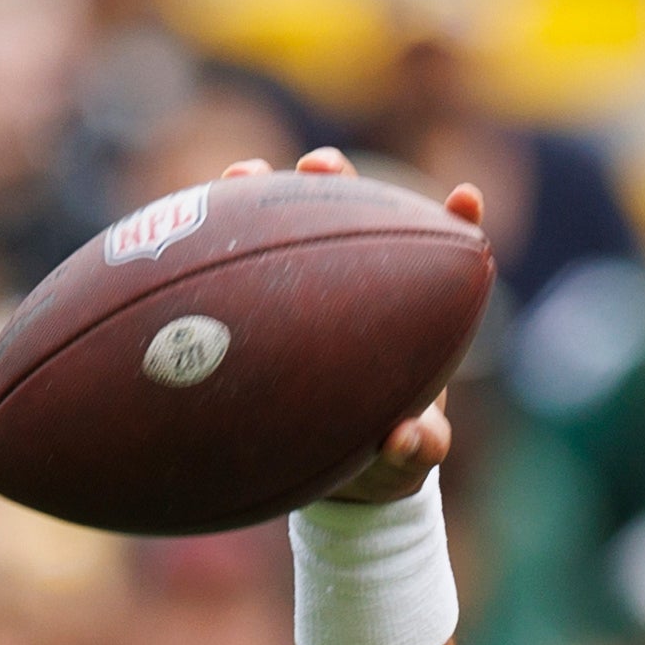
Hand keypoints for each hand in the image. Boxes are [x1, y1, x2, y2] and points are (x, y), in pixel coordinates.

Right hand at [221, 147, 479, 502]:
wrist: (328, 482)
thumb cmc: (379, 461)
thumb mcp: (403, 463)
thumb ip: (413, 452)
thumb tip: (406, 438)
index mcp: (406, 320)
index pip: (433, 258)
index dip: (452, 222)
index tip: (464, 197)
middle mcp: (356, 294)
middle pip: (350, 223)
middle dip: (339, 184)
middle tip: (321, 162)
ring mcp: (301, 298)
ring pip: (284, 236)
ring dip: (264, 198)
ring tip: (243, 172)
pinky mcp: (255, 314)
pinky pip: (231, 280)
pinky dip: (210, 253)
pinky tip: (180, 230)